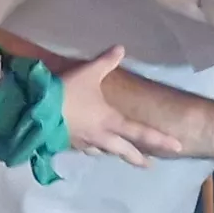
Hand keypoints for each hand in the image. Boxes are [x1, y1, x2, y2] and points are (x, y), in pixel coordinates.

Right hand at [56, 50, 178, 166]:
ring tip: (120, 154)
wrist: (35, 110)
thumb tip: (121, 47)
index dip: (160, 140)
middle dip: (138, 158)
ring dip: (115, 154)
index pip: (141, 133)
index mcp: (111, 121)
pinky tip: (90, 147)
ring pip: (104, 152)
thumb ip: (106, 61)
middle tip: (148, 165)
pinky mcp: (68, 144)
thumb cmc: (67, 92)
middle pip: (124, 151)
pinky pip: (86, 149)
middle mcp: (101, 137)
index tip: (177, 147)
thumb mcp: (89, 73)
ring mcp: (84, 143)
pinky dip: (93, 148)